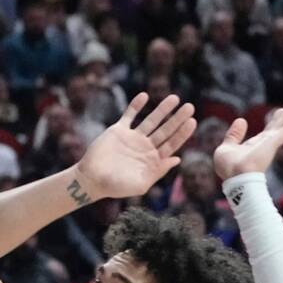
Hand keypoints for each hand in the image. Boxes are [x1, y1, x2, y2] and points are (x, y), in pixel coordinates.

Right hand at [75, 94, 195, 200]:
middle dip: (177, 119)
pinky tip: (144, 96)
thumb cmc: (115, 186)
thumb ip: (159, 171)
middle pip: (165, 130)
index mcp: (152, 160)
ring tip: (174, 97)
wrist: (91, 179)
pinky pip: (129, 115)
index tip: (192, 121)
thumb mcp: (141, 184)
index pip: (171, 144)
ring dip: (162, 109)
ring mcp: (132, 138)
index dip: (182, 133)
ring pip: (151, 120)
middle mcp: (145, 147)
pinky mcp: (118, 131)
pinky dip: (136, 106)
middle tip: (190, 107)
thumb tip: (177, 159)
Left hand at [213, 97, 282, 181]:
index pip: (268, 131)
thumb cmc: (229, 168)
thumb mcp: (227, 147)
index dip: (275, 120)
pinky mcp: (275, 141)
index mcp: (256, 145)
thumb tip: (241, 120)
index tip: (279, 111)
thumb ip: (234, 135)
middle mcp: (266, 143)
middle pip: (280, 125)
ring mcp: (272, 142)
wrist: (236, 177)